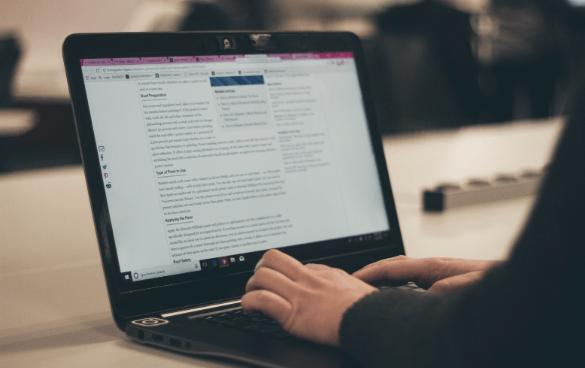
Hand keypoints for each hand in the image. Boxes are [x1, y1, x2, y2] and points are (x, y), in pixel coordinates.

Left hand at [241, 249, 376, 346]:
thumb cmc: (369, 309)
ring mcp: (300, 295)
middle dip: (259, 270)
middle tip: (258, 283)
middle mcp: (309, 279)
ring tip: (251, 297)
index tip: (278, 282)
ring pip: (262, 276)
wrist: (373, 321)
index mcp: (324, 273)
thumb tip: (332, 280)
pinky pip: (262, 300)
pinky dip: (249, 303)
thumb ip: (339, 282)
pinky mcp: (294, 314)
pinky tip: (250, 310)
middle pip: (272, 259)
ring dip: (251, 287)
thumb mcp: (356, 286)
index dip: (281, 273)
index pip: (293, 264)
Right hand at [353, 255, 500, 292]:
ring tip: (366, 291)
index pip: (394, 267)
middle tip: (352, 284)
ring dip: (383, 281)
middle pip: (394, 267)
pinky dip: (397, 288)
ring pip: (402, 275)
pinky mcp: (444, 283)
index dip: (371, 272)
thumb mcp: (474, 287)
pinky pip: (412, 284)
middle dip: (371, 273)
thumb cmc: (500, 284)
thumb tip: (427, 292)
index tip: (352, 279)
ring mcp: (439, 274)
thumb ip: (449, 287)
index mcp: (435, 266)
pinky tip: (395, 299)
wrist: (521, 285)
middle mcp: (434, 268)